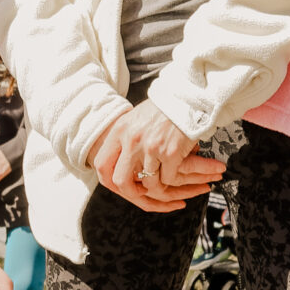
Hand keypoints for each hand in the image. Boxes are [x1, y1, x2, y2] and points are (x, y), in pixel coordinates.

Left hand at [92, 102, 223, 212]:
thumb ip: (125, 139)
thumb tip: (118, 163)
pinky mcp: (170, 153)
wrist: (188, 97)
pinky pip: (168, 179)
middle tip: (143, 192)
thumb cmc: (165, 108)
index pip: (101, 165)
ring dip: (158, 185)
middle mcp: (131, 140)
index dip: (108, 180)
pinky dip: (174, 180)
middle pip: (120, 181)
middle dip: (131, 193)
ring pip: (148, 183)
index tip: (120, 184)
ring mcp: (150, 147)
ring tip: (166, 180)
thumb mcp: (136, 119)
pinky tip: (179, 172)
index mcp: (119, 130)